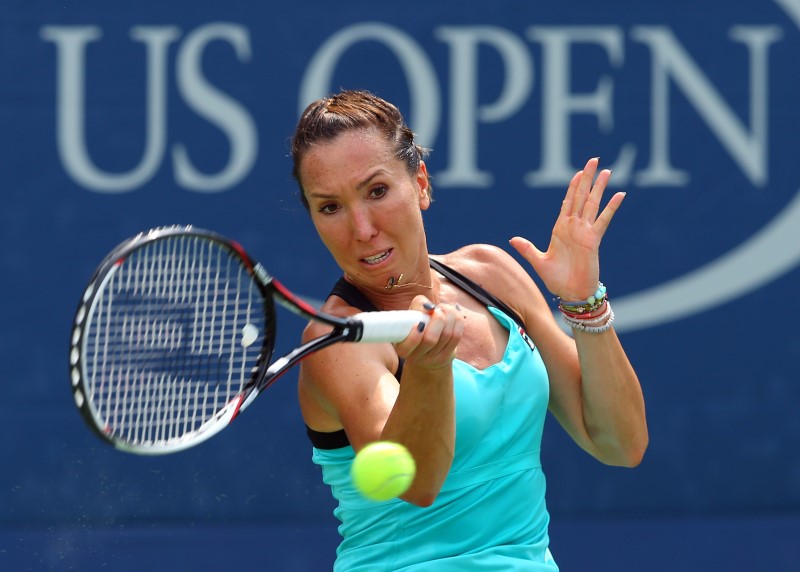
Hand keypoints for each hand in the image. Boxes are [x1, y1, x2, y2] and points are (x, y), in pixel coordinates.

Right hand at [394, 296, 464, 370]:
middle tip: (436, 309)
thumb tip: (430, 307)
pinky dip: (457, 320)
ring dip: (449, 316)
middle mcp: (417, 357)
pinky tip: (453, 314)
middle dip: (437, 319)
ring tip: (444, 308)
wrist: (427, 351)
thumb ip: (417, 307)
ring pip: (447, 335)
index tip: (419, 323)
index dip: (413, 336)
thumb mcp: (411, 317)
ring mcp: (434, 359)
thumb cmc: (417, 327)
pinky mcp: (449, 355)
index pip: (406, 348)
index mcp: (402, 349)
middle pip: (430, 339)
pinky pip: (457, 335)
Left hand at [510, 157, 624, 299]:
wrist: (571, 293)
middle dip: (587, 178)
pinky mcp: (594, 240)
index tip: (578, 172)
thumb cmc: (556, 279)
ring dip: (600, 187)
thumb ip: (527, 249)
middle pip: (581, 196)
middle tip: (594, 160)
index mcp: (560, 228)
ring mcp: (585, 232)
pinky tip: (620, 194)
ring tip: (607, 171)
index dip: (573, 186)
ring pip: (593, 204)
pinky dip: (611, 207)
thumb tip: (512, 239)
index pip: (567, 201)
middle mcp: (574, 227)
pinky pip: (604, 220)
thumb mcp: (538, 262)